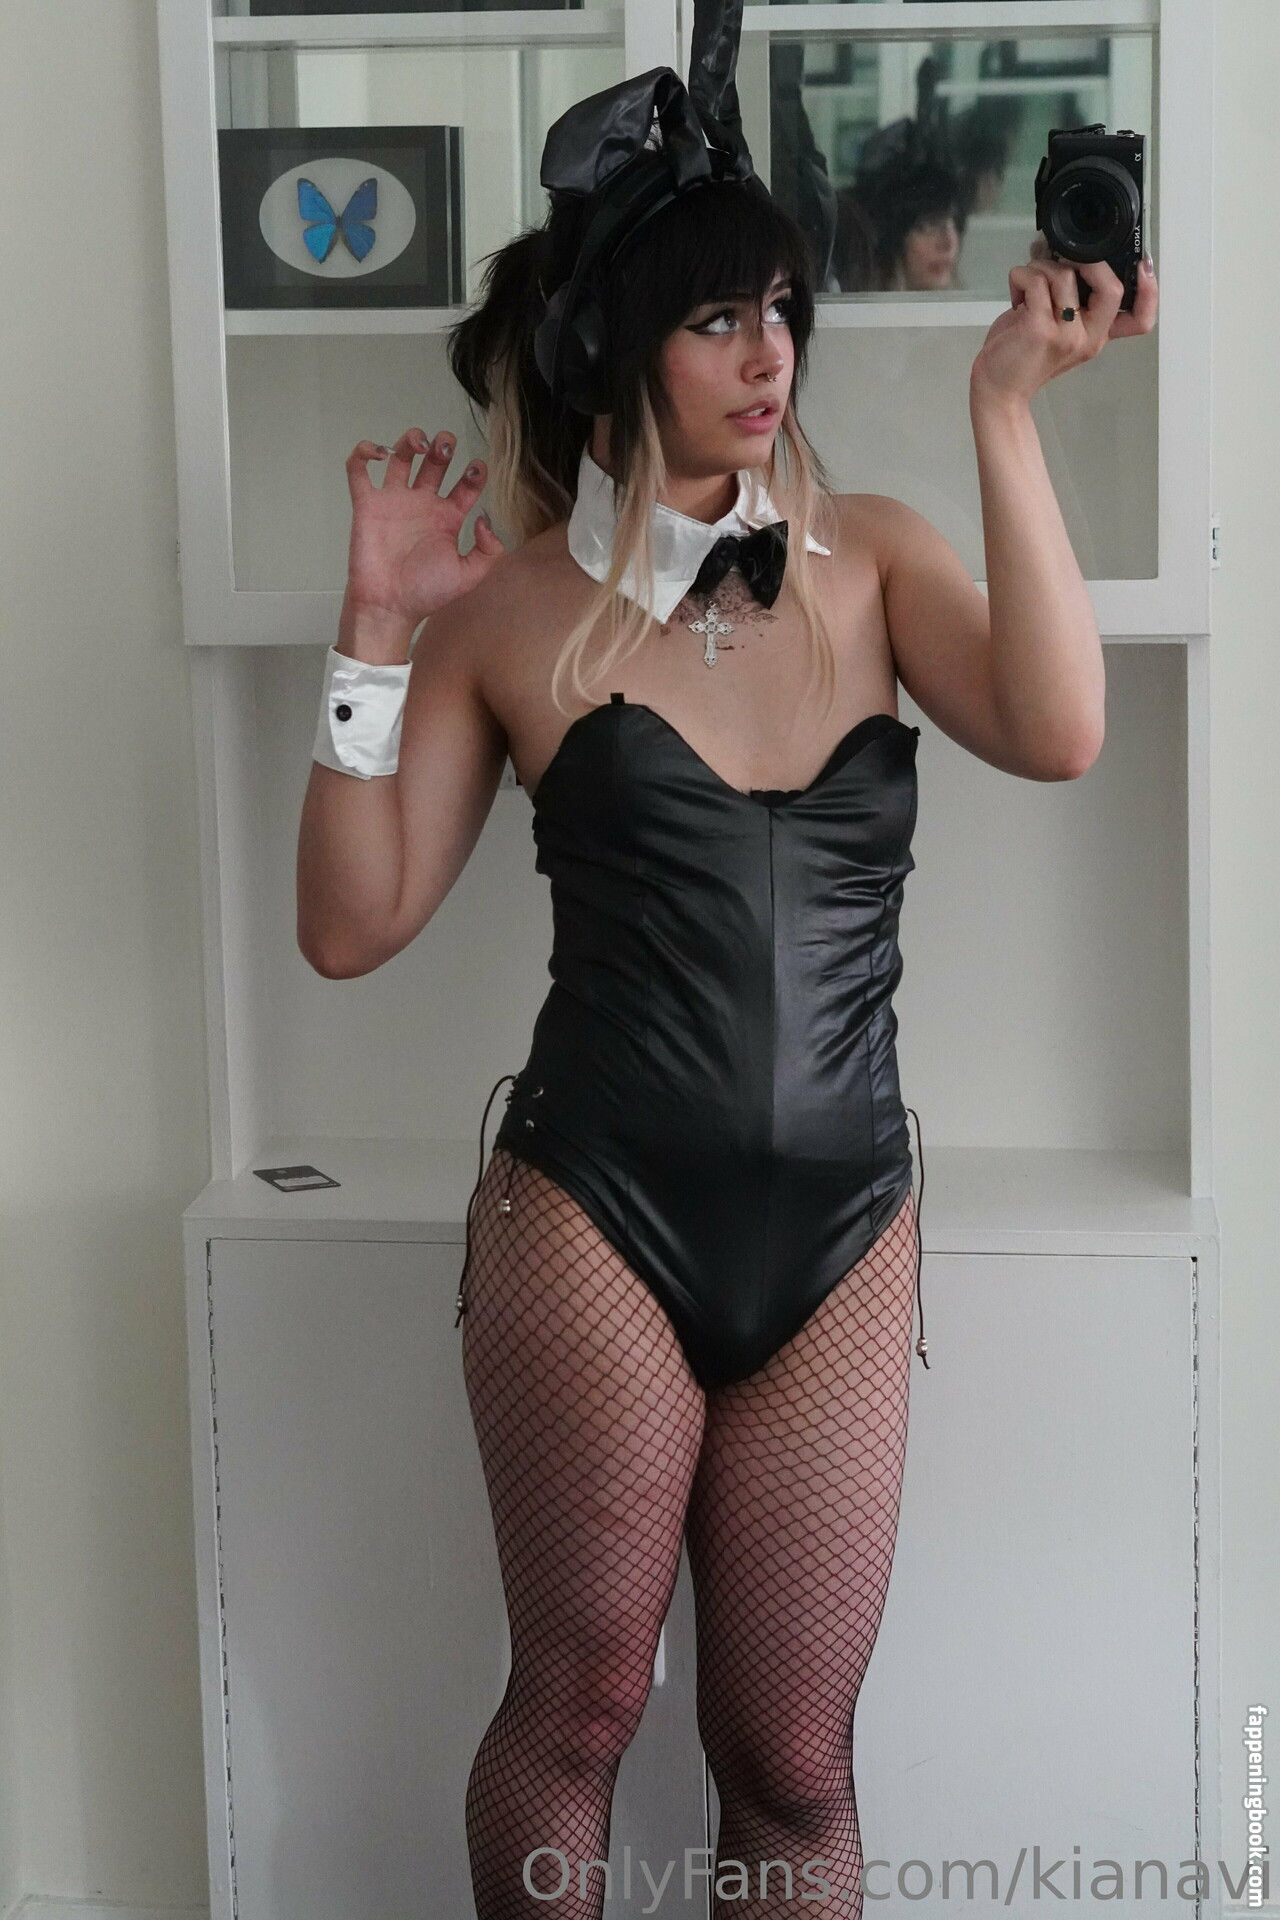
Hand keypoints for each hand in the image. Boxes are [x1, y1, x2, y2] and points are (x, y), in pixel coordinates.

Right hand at [343, 426, 507, 626]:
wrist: (389, 606)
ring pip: (402, 457)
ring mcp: (394, 502)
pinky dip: (365, 453)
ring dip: (410, 440)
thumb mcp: (469, 576)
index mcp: (447, 518)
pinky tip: (379, 454)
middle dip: (442, 446)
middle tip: (444, 447)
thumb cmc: (426, 593)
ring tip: (420, 444)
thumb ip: (488, 550)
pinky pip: (359, 470)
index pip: (465, 485)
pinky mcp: (368, 505)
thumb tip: (484, 520)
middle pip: (435, 463)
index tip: (477, 468)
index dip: (475, 472)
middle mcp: (422, 504)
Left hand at [970, 237, 1158, 409]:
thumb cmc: (1022, 354)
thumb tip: (1069, 253)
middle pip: (1111, 289)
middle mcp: (1087, 337)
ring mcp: (1065, 334)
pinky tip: (1016, 294)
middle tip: (1064, 257)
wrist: (998, 390)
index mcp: (1096, 335)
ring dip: (1041, 266)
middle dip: (1089, 260)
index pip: (1140, 320)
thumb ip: (1070, 300)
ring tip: (1028, 283)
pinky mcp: (1039, 329)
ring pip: (1065, 274)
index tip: (1145, 265)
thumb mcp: (1057, 329)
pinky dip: (1021, 277)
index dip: (1150, 291)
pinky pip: (1036, 281)